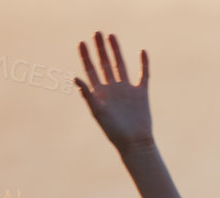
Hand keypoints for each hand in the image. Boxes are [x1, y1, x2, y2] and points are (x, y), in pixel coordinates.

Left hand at [73, 31, 151, 152]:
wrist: (135, 142)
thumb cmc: (114, 131)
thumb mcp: (98, 111)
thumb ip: (87, 94)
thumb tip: (75, 77)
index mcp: (99, 93)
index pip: (90, 70)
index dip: (85, 56)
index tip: (82, 43)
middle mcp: (112, 88)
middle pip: (104, 64)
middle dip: (100, 49)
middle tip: (97, 33)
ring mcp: (127, 90)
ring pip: (120, 65)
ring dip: (116, 51)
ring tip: (111, 36)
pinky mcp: (141, 93)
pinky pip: (143, 75)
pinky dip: (143, 64)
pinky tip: (142, 52)